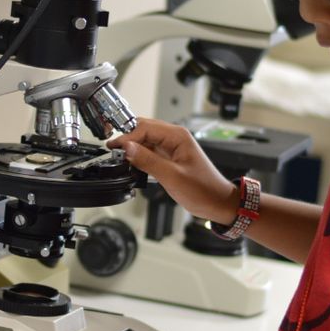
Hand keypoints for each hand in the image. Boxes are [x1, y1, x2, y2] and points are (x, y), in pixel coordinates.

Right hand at [107, 118, 235, 223]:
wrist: (217, 202)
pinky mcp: (169, 158)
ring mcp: (171, 148)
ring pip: (145, 141)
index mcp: (177, 136)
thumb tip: (127, 148)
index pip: (144, 128)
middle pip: (143, 130)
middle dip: (127, 139)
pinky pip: (149, 152)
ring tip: (120, 158)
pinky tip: (132, 165)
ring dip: (132, 148)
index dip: (127, 137)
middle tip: (112, 150)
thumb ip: (148, 161)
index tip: (115, 148)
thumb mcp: (172, 176)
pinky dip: (139, 156)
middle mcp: (174, 138)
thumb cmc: (203, 190)